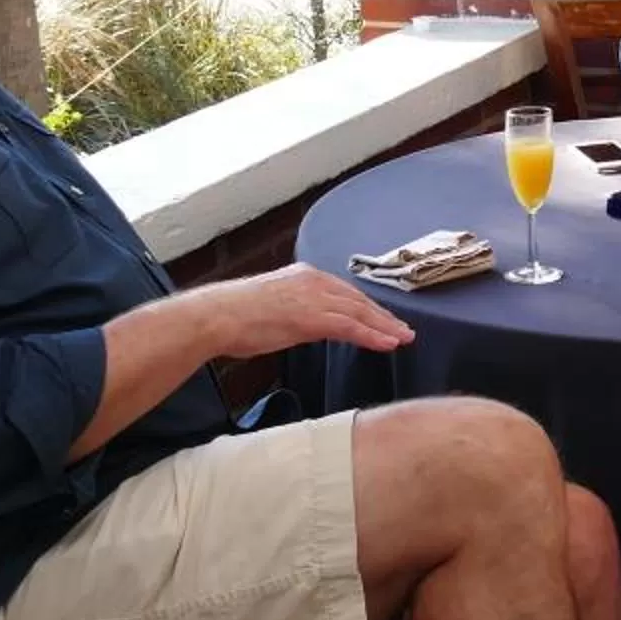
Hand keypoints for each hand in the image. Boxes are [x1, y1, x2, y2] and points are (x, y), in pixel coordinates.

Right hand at [203, 263, 414, 355]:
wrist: (216, 316)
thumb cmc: (235, 316)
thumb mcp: (274, 305)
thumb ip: (296, 310)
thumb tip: (306, 323)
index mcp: (304, 275)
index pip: (345, 292)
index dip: (368, 307)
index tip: (383, 318)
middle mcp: (314, 281)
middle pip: (358, 300)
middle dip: (383, 316)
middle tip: (403, 330)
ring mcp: (314, 297)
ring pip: (360, 312)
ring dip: (385, 326)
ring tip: (404, 338)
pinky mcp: (312, 316)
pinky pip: (351, 327)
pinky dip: (373, 335)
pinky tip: (389, 343)